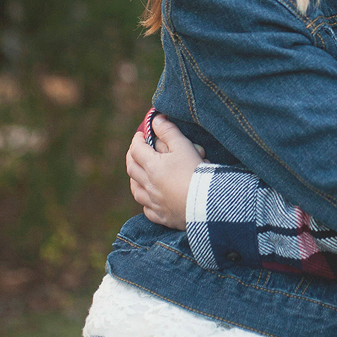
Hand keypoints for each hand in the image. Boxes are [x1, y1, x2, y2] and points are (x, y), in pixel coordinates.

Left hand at [126, 114, 204, 229]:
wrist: (205, 204)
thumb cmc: (194, 172)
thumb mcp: (184, 146)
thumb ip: (168, 131)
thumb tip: (155, 120)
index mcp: (152, 166)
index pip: (136, 149)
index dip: (137, 139)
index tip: (141, 133)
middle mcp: (148, 185)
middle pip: (132, 169)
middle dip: (132, 157)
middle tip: (136, 150)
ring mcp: (154, 202)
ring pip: (136, 190)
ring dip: (134, 180)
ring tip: (138, 174)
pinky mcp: (162, 216)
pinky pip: (148, 210)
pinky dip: (146, 202)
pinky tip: (150, 199)